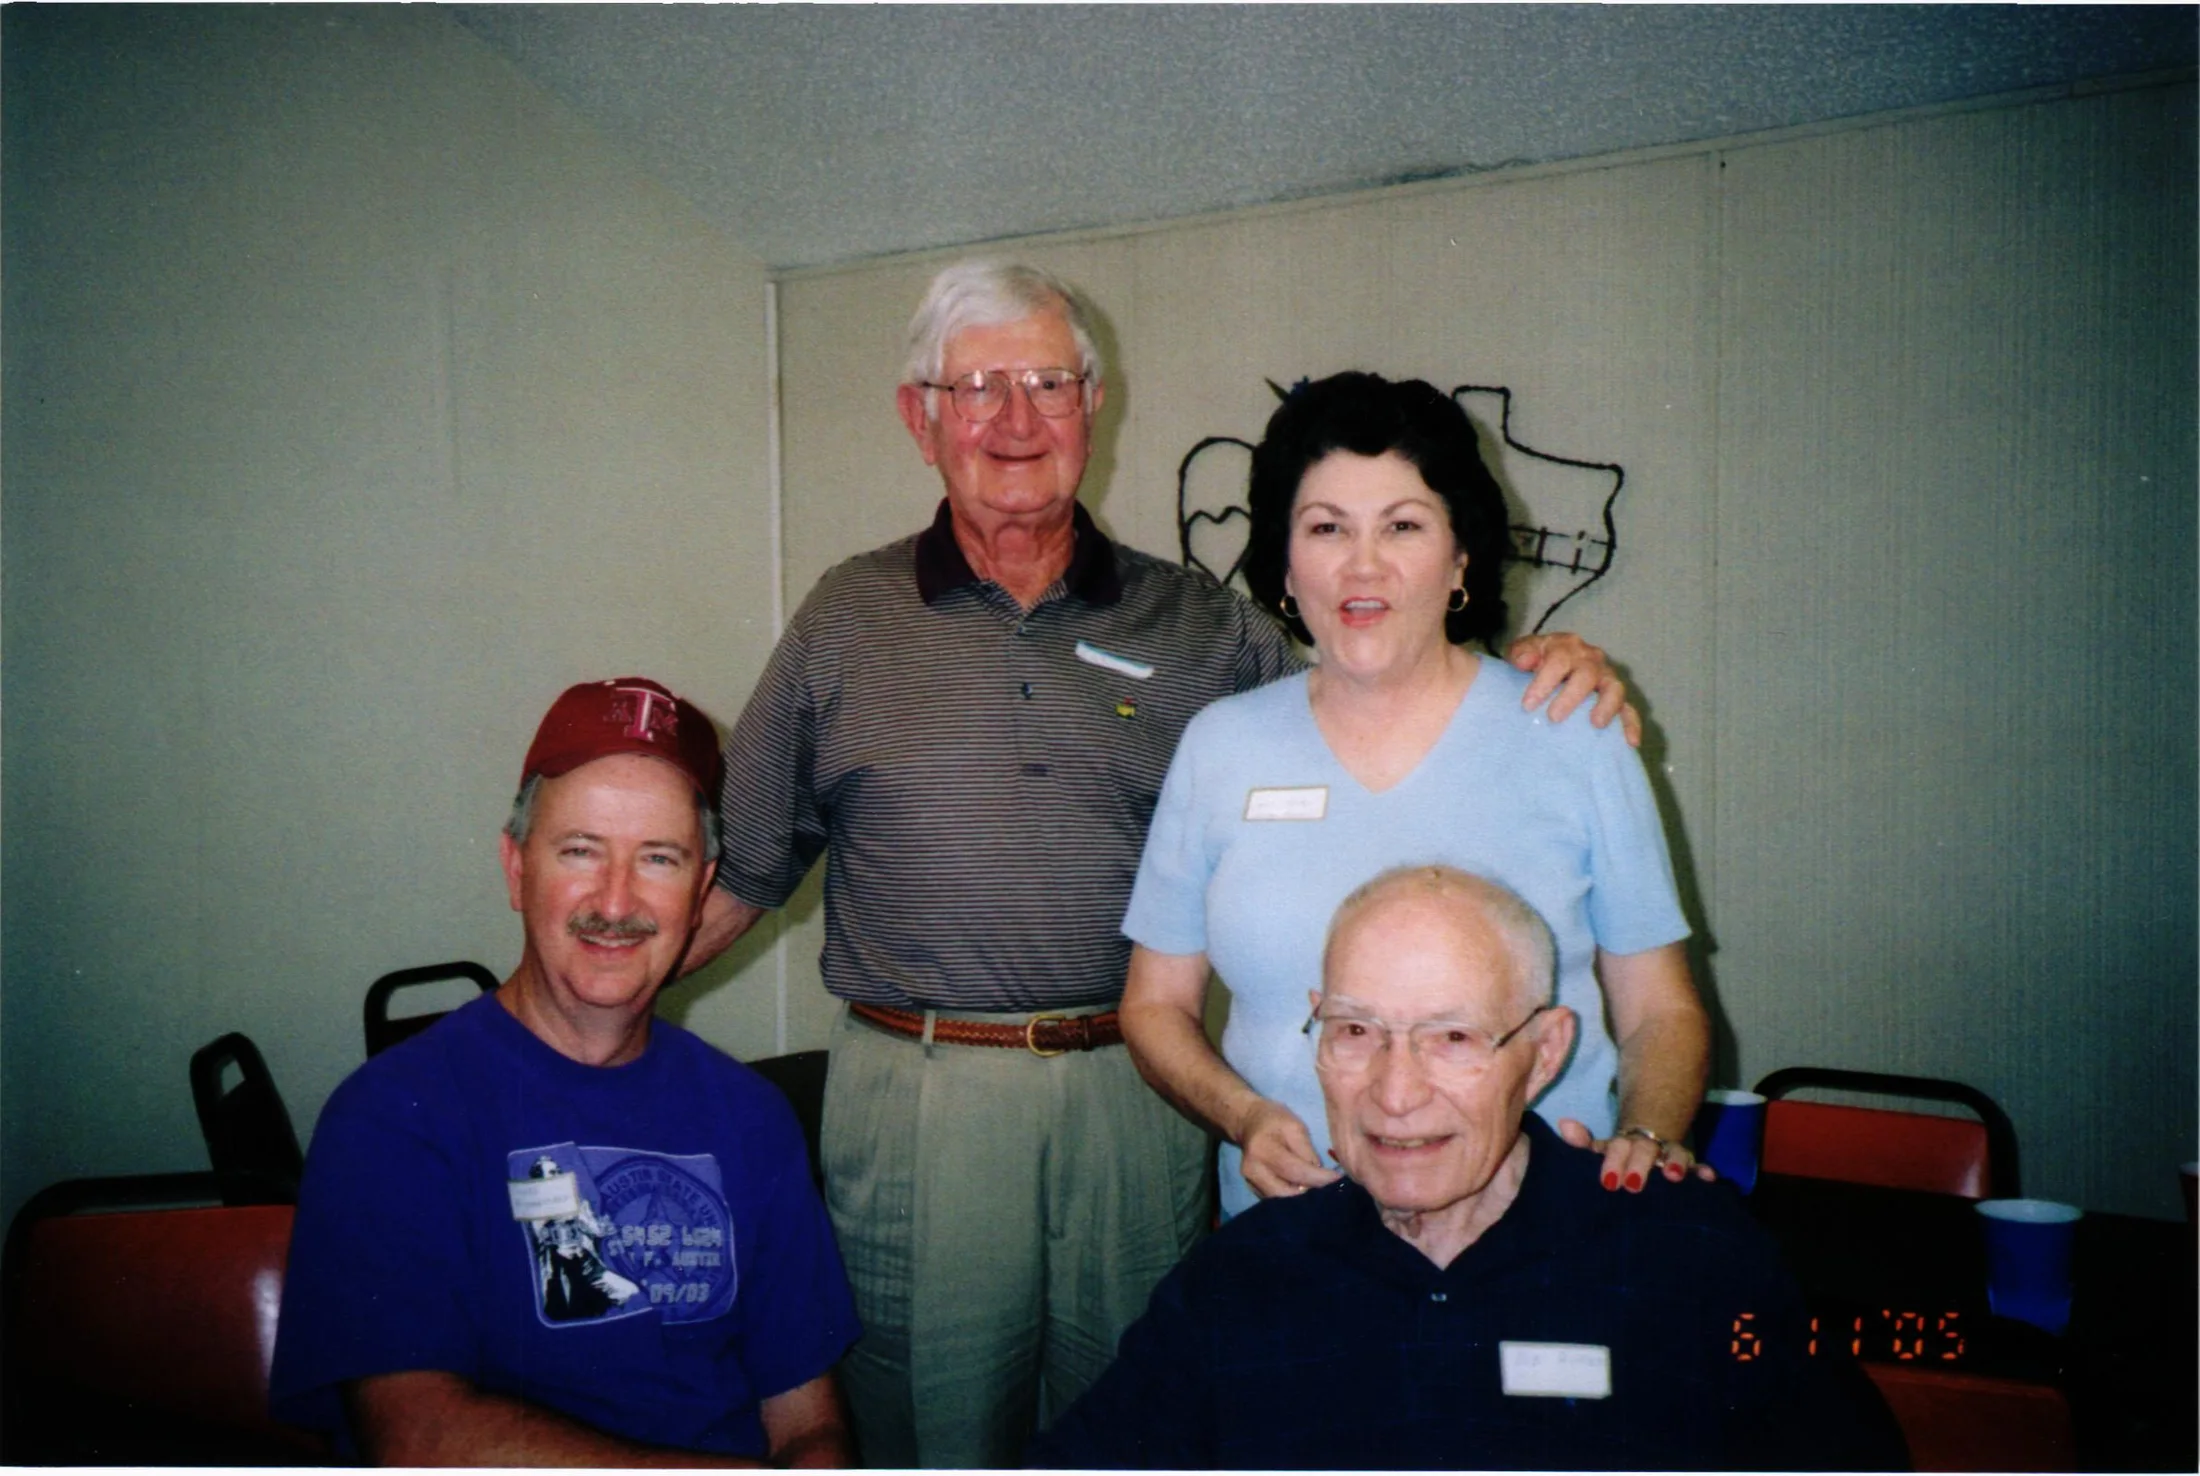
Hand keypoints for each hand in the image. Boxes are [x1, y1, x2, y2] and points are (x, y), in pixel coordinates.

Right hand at [1236, 1098, 1342, 1199]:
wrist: (1248, 1122)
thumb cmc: (1274, 1120)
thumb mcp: (1295, 1126)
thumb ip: (1307, 1151)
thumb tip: (1319, 1174)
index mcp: (1263, 1150)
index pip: (1295, 1171)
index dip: (1318, 1178)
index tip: (1337, 1178)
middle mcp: (1252, 1170)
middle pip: (1286, 1192)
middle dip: (1310, 1191)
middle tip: (1326, 1184)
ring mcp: (1250, 1182)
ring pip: (1281, 1200)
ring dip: (1300, 1196)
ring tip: (1315, 1185)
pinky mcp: (1252, 1189)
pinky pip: (1275, 1199)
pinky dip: (1290, 1196)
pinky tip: (1301, 1187)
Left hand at [1506, 633, 1641, 747]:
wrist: (1547, 661)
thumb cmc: (1534, 660)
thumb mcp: (1521, 652)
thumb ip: (1520, 653)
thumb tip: (1525, 662)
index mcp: (1566, 647)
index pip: (1559, 660)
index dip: (1544, 682)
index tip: (1528, 705)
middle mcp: (1590, 659)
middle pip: (1587, 673)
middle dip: (1571, 696)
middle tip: (1554, 718)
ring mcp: (1606, 678)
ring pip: (1614, 688)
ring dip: (1607, 706)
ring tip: (1596, 724)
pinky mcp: (1617, 697)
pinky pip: (1628, 709)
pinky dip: (1631, 724)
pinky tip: (1631, 742)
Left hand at [1556, 1117, 1714, 1192]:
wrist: (1645, 1141)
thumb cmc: (1617, 1157)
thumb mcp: (1598, 1151)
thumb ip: (1581, 1142)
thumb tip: (1565, 1124)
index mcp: (1623, 1142)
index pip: (1617, 1147)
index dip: (1613, 1160)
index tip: (1608, 1181)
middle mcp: (1648, 1145)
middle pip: (1644, 1150)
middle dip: (1639, 1165)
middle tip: (1632, 1185)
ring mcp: (1669, 1155)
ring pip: (1674, 1154)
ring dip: (1675, 1163)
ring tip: (1673, 1176)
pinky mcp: (1688, 1167)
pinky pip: (1698, 1167)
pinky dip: (1703, 1171)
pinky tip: (1708, 1178)